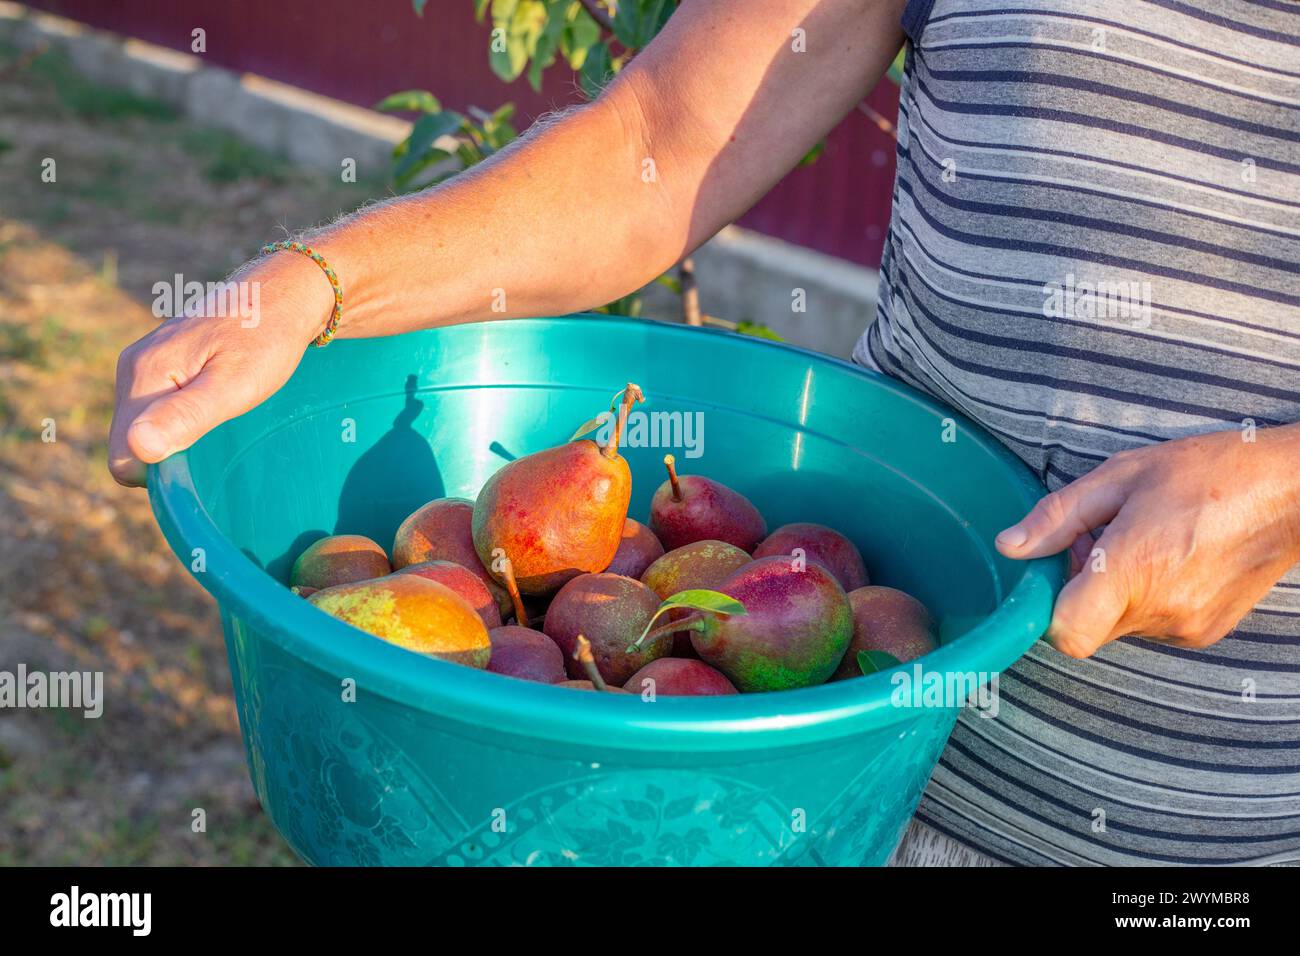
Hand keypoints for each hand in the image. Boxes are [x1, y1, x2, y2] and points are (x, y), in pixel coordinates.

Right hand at [108, 253, 332, 486]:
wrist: (281, 295)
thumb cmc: (266, 339)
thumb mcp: (234, 384)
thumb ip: (186, 415)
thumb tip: (138, 448)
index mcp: (142, 374)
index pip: (124, 457)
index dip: (161, 473)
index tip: (205, 456)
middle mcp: (132, 367)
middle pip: (131, 444)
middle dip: (170, 453)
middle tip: (221, 432)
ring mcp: (143, 364)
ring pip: (144, 427)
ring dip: (178, 435)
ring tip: (221, 415)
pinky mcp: (159, 364)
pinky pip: (156, 409)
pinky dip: (182, 418)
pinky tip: (214, 404)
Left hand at [995, 426, 1299, 657]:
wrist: (1291, 492)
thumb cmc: (1208, 474)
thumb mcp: (1120, 478)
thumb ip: (1058, 517)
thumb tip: (1010, 546)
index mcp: (1134, 571)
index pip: (1066, 632)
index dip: (1049, 608)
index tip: (1055, 573)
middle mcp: (1160, 610)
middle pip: (1088, 626)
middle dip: (1081, 588)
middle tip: (1103, 539)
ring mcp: (1186, 627)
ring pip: (1119, 626)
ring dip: (1115, 593)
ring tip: (1143, 542)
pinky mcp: (1206, 633)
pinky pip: (1152, 626)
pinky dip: (1146, 600)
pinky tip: (1168, 558)